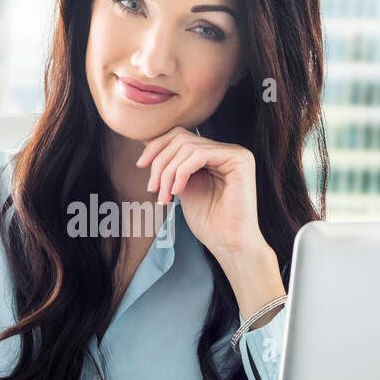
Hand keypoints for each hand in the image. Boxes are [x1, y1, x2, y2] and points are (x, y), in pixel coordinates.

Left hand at [135, 125, 265, 257]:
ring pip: (187, 147)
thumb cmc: (208, 222)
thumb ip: (172, 166)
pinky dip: (181, 172)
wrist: (228, 244)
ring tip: (163, 197)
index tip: (140, 166)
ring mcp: (235, 153)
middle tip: (152, 188)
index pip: (179, 136)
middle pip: (181, 138)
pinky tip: (177, 192)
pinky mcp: (239, 160)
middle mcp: (226, 150)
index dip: (156, 147)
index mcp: (214, 154)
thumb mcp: (181, 187)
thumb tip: (148, 144)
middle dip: (159, 162)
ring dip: (168, 173)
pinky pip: (199, 155)